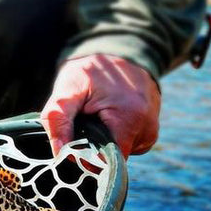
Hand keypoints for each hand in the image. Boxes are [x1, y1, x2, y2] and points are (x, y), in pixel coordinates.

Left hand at [42, 53, 160, 157]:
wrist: (117, 50)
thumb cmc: (90, 69)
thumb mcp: (68, 88)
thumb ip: (59, 119)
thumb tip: (60, 153)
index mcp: (130, 119)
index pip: (106, 161)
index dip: (85, 157)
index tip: (73, 141)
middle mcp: (147, 128)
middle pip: (113, 158)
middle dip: (93, 146)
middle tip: (83, 121)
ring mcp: (152, 129)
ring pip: (120, 151)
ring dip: (103, 140)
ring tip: (96, 115)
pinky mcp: (151, 128)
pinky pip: (128, 143)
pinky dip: (114, 135)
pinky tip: (107, 117)